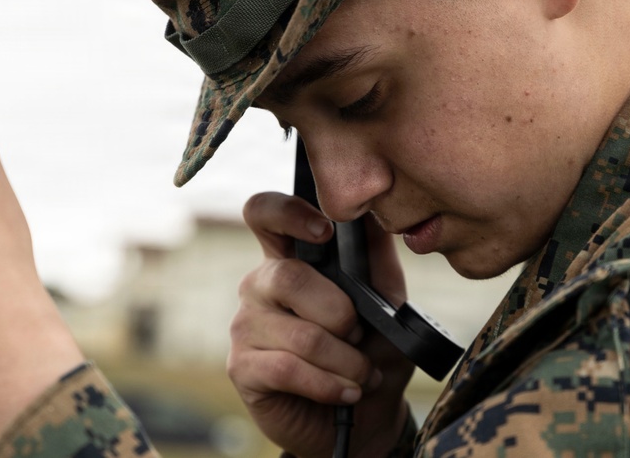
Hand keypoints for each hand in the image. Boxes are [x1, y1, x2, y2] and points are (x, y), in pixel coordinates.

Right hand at [228, 191, 414, 457]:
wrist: (364, 417)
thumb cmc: (372, 351)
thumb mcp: (387, 303)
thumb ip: (378, 260)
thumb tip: (374, 215)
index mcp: (290, 257)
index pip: (264, 214)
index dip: (287, 212)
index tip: (325, 230)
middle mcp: (260, 285)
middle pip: (288, 277)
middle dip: (339, 313)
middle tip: (360, 337)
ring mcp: (246, 325)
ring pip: (299, 333)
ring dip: (345, 360)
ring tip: (362, 374)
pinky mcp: (242, 367)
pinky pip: (288, 369)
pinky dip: (328, 384)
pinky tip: (345, 392)